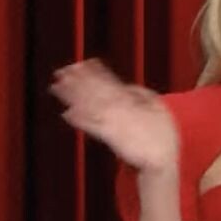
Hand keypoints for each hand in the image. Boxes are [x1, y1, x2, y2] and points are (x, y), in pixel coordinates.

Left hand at [51, 59, 179, 173]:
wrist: (163, 156)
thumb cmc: (163, 134)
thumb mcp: (157, 105)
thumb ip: (140, 94)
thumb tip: (127, 86)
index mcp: (131, 99)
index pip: (109, 81)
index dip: (95, 71)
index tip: (82, 63)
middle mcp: (120, 107)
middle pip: (95, 90)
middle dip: (78, 80)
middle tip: (62, 71)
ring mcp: (114, 121)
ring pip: (90, 104)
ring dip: (72, 96)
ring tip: (57, 87)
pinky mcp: (110, 137)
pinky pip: (92, 127)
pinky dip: (79, 120)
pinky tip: (66, 114)